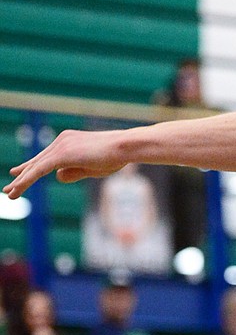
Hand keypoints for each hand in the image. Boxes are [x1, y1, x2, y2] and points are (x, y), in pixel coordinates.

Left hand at [5, 128, 125, 197]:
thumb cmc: (115, 157)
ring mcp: (61, 145)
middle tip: (9, 187)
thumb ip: (73, 172)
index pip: (45, 156)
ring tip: (9, 194)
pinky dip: (27, 180)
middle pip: (37, 161)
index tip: (18, 173)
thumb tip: (57, 177)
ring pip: (35, 167)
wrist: (125, 147)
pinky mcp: (61, 154)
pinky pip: (39, 170)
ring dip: (22, 182)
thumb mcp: (91, 168)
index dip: (30, 167)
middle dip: (22, 175)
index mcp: (69, 141)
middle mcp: (62, 140)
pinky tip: (17, 189)